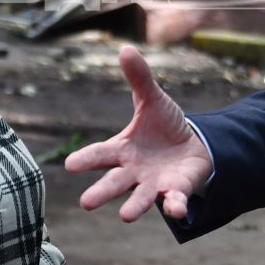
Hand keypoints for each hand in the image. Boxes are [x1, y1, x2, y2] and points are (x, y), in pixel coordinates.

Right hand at [66, 46, 215, 220]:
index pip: (100, 154)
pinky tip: (177, 210)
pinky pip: (174, 201)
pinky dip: (175, 206)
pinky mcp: (175, 191)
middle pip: (115, 182)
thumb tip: (126, 49)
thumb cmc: (164, 126)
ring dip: (135, 206)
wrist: (193, 146)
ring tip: (126, 215)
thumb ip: (139, 79)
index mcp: (122, 150)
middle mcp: (133, 171)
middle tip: (86, 203)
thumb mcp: (153, 100)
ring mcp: (153, 184)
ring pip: (141, 197)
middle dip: (102, 192)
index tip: (70, 165)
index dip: (86, 160)